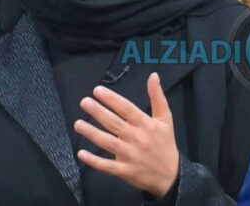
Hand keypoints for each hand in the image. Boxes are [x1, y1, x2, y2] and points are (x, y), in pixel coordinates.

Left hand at [75, 72, 178, 198]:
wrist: (171, 174)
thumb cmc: (165, 143)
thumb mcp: (165, 118)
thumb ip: (158, 97)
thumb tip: (153, 76)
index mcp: (145, 124)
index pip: (126, 108)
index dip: (111, 99)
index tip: (97, 91)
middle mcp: (135, 137)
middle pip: (113, 122)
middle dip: (98, 112)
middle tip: (84, 102)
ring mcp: (129, 155)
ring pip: (107, 142)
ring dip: (91, 133)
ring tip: (78, 124)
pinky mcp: (124, 170)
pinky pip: (106, 165)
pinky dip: (93, 161)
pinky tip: (81, 153)